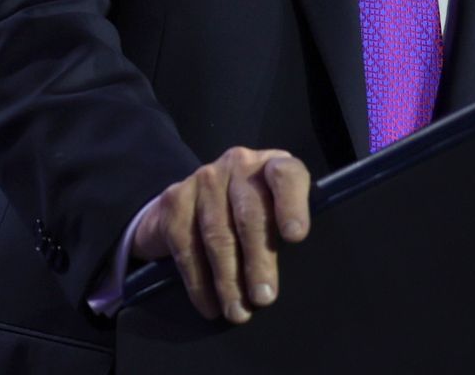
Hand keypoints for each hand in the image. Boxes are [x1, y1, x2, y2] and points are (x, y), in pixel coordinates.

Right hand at [129, 147, 310, 323]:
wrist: (190, 201)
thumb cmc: (248, 214)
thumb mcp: (272, 212)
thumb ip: (282, 230)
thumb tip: (299, 277)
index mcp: (271, 166)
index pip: (286, 176)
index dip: (291, 204)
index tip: (295, 237)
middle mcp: (237, 165)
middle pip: (249, 214)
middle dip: (257, 261)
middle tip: (263, 298)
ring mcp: (203, 179)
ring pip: (217, 234)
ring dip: (228, 279)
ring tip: (238, 311)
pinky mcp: (175, 200)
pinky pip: (187, 247)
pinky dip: (198, 282)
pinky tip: (209, 304)